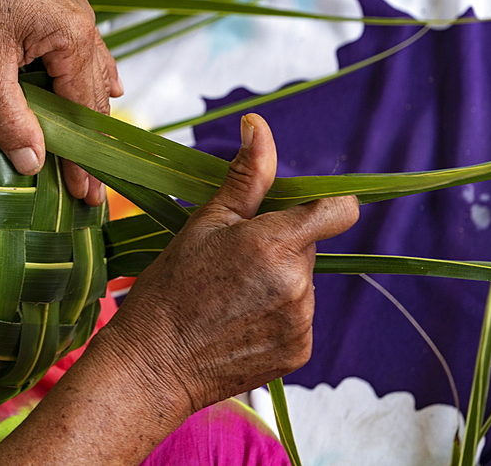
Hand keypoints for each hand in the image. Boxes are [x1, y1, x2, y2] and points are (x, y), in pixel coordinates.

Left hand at [0, 0, 122, 204]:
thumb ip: (10, 118)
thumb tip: (34, 164)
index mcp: (74, 38)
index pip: (85, 113)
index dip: (85, 159)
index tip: (87, 197)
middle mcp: (84, 23)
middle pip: (94, 96)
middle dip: (90, 142)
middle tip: (90, 189)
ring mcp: (73, 10)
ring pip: (92, 72)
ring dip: (91, 111)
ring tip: (96, 150)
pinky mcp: (57, 3)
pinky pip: (85, 50)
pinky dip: (90, 76)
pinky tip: (106, 88)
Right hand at [98, 113, 358, 412]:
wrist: (153, 364)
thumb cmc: (170, 288)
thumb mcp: (204, 223)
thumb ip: (246, 176)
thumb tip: (259, 126)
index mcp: (273, 245)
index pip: (338, 211)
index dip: (324, 204)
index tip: (300, 208)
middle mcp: (297, 285)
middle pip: (310, 246)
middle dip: (281, 244)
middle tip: (232, 259)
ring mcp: (301, 322)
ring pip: (303, 282)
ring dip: (278, 280)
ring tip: (230, 294)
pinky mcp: (299, 352)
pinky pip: (299, 318)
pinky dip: (276, 314)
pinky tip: (238, 320)